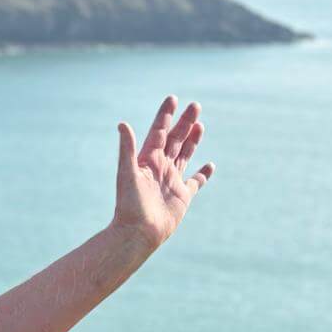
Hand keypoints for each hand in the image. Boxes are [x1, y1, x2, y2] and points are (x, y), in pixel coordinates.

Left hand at [113, 94, 213, 249]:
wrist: (138, 232)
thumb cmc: (130, 204)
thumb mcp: (127, 173)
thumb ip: (127, 148)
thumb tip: (122, 124)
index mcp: (147, 160)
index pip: (158, 132)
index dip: (165, 116)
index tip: (172, 99)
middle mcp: (160, 168)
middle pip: (174, 139)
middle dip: (184, 123)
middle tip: (195, 106)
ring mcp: (172, 181)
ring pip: (185, 155)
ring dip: (192, 140)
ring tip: (200, 125)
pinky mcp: (182, 196)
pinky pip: (196, 182)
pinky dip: (203, 174)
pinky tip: (210, 165)